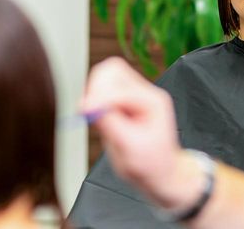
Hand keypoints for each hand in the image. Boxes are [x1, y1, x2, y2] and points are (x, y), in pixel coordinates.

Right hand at [82, 57, 202, 209]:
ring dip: (94, 92)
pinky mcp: (125, 99)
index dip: (99, 98)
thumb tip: (89, 106)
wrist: (160, 172)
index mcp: (154, 103)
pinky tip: (99, 117)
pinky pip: (104, 88)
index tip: (83, 111)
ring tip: (95, 116)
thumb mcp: (129, 148)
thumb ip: (110, 124)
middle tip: (88, 111)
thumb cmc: (150, 164)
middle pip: (113, 71)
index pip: (121, 89)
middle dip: (95, 88)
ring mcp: (135, 94)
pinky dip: (95, 98)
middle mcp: (146, 93)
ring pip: (106, 76)